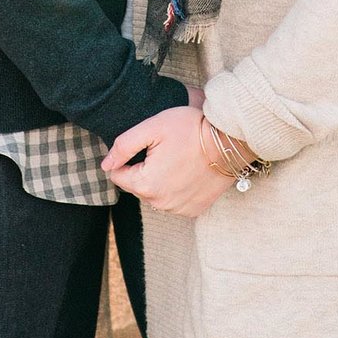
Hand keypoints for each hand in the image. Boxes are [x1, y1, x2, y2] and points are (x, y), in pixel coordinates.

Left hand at [102, 105, 233, 217]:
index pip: (119, 175)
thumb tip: (105, 165)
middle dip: (145, 169)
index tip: (149, 145)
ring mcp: (178, 209)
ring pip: (155, 194)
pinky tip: (189, 173)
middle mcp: (159, 203)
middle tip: (166, 150)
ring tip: (179, 160)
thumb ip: (124, 145)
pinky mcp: (193, 210)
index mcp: (145, 184)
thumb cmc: (192, 129)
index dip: (130, 157)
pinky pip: (174, 202)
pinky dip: (177, 189)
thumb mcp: (154, 127)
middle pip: (137, 186)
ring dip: (160, 180)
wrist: (232, 140)